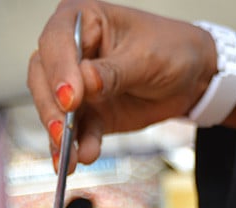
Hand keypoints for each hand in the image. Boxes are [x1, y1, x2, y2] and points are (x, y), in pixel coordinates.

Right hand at [28, 0, 217, 168]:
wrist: (192, 77)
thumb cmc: (171, 50)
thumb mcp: (146, 57)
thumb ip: (114, 72)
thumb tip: (85, 82)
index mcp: (83, 20)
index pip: (56, 42)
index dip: (58, 71)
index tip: (70, 99)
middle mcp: (71, 50)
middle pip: (43, 78)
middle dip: (51, 109)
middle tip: (62, 133)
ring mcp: (76, 84)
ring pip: (53, 109)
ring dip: (60, 137)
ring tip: (68, 159)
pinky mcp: (88, 113)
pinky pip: (77, 132)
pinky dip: (79, 147)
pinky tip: (85, 156)